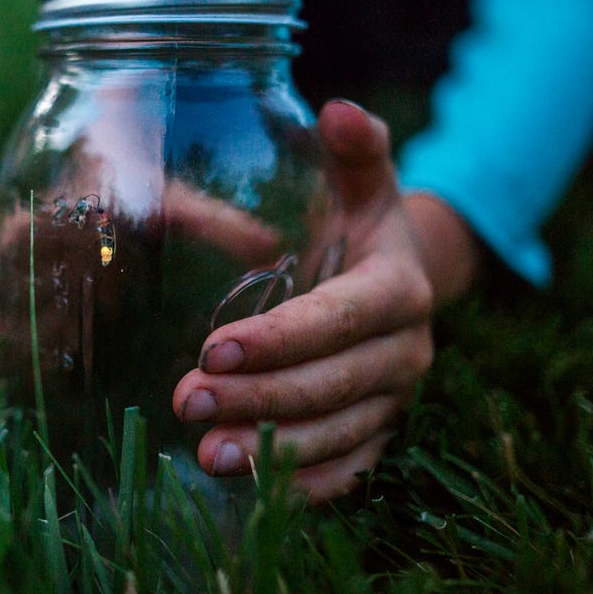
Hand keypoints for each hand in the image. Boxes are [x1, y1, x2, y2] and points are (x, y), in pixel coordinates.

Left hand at [171, 100, 477, 502]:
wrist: (396, 279)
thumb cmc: (359, 224)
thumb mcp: (362, 183)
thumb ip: (355, 149)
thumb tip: (337, 107)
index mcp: (398, 289)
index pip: (339, 320)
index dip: (282, 339)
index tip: (214, 348)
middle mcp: (405, 352)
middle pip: (332, 385)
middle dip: (259, 397)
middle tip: (186, 401)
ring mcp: (394, 400)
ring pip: (336, 435)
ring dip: (271, 449)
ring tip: (205, 454)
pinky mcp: (379, 435)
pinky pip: (351, 472)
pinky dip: (305, 486)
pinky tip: (248, 486)